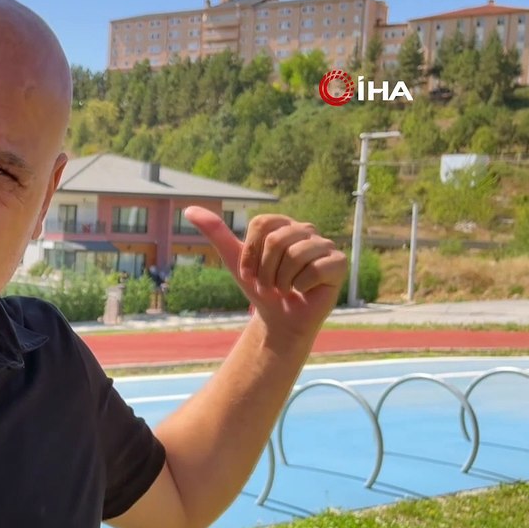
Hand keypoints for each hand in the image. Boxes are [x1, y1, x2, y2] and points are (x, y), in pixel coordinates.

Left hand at [183, 206, 346, 338]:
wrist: (279, 318)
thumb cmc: (260, 288)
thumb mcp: (234, 260)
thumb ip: (216, 233)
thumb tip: (189, 209)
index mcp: (282, 224)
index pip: (261, 225)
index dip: (250, 253)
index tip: (251, 271)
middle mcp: (305, 230)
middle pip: (277, 240)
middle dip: (265, 270)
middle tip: (269, 284)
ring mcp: (324, 245)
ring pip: (295, 254)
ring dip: (281, 280)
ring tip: (285, 289)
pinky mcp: (338, 264)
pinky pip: (314, 270)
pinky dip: (301, 287)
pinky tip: (303, 291)